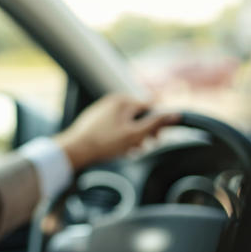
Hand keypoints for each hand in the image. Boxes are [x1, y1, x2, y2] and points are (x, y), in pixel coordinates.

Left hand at [53, 94, 179, 169]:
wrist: (75, 150)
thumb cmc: (104, 143)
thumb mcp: (135, 134)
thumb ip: (155, 124)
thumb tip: (175, 115)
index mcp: (123, 100)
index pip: (150, 108)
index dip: (156, 124)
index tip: (156, 139)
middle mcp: (112, 101)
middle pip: (137, 116)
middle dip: (142, 132)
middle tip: (141, 147)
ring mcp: (103, 110)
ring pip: (126, 123)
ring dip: (131, 137)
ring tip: (127, 151)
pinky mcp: (95, 120)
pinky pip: (114, 126)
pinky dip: (119, 137)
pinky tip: (116, 149)